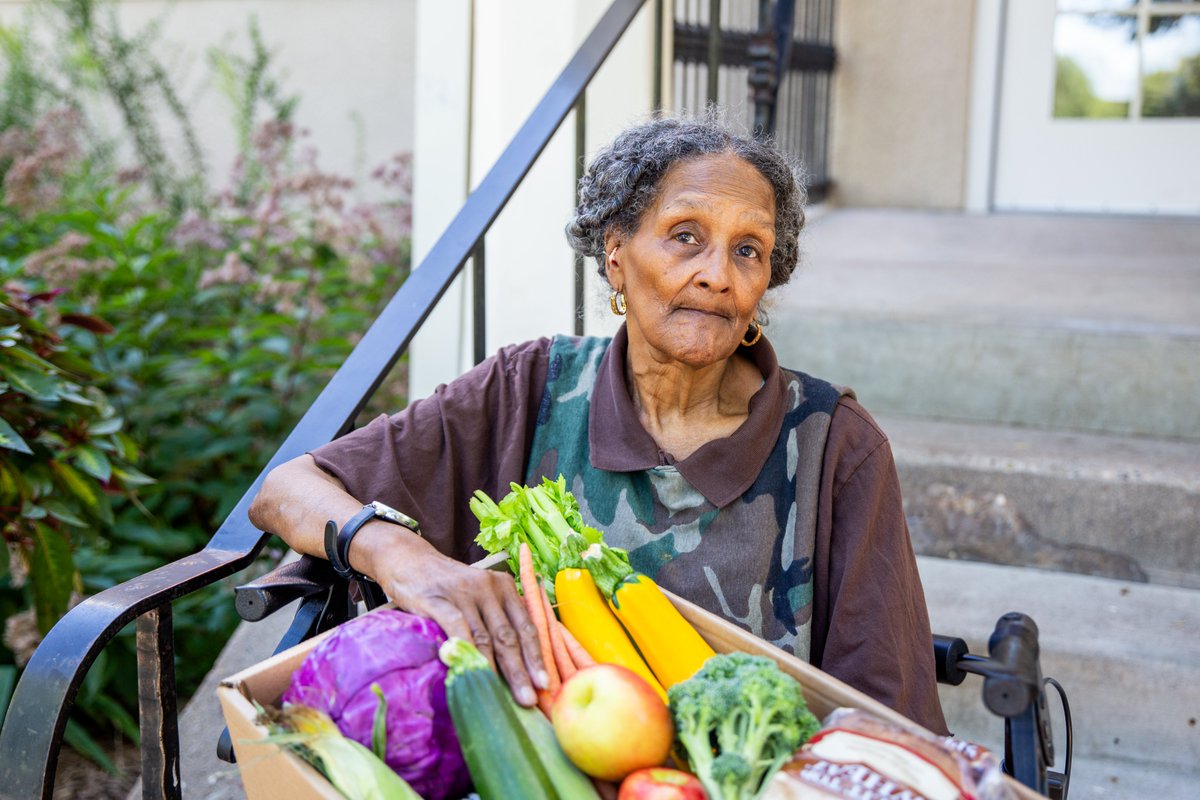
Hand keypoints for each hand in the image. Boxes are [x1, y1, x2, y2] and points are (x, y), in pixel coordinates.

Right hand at [357, 524, 549, 705]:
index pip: (526, 625)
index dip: (536, 656)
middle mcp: (489, 588)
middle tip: (530, 698)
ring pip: (486, 637)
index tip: (545, 683)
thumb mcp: (478, 595)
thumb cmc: (447, 586)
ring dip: (496, 670)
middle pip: (509, 635)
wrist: (408, 559)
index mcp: (505, 587)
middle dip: (521, 670)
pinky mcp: (438, 600)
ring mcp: (464, 593)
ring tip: (504, 696)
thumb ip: (496, 619)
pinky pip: (458, 628)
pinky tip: (473, 671)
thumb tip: (516, 664)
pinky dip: (467, 651)